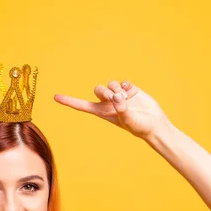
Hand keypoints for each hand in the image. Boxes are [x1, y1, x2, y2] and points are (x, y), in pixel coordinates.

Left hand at [54, 80, 173, 139]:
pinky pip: (123, 82)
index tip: (55, 97)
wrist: (155, 125)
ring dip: (115, 88)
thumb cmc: (140, 127)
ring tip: (125, 96)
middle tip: (115, 98)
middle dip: (105, 92)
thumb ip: (122, 109)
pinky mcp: (130, 90)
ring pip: (110, 84)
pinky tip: (131, 92)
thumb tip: (117, 96)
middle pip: (98, 90)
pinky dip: (126, 85)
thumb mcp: (129, 121)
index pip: (82, 106)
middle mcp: (109, 103)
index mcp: (103, 112)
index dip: (69, 101)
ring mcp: (119, 95)